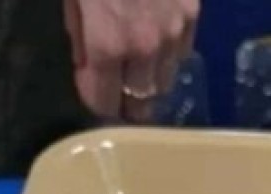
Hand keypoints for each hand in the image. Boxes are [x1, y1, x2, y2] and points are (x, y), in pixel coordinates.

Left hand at [64, 0, 199, 121]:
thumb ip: (78, 32)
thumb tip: (86, 63)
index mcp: (107, 42)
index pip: (104, 101)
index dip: (96, 100)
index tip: (93, 91)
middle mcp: (145, 49)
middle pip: (139, 102)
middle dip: (126, 101)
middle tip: (118, 91)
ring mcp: (174, 33)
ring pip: (164, 82)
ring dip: (149, 80)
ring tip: (139, 67)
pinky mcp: (193, 15)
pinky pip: (181, 53)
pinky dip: (169, 54)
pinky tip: (159, 39)